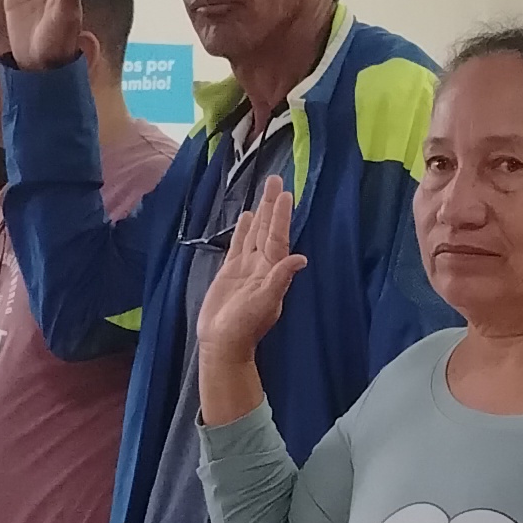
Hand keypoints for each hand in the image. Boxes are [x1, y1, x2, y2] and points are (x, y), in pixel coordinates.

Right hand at [196, 185, 303, 416]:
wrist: (222, 343)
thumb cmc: (244, 326)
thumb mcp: (265, 302)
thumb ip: (281, 279)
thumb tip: (300, 258)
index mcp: (271, 270)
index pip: (277, 236)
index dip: (281, 215)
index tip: (285, 193)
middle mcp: (261, 265)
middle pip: (268, 229)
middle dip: (272, 205)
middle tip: (275, 179)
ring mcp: (246, 267)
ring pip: (254, 233)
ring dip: (261, 213)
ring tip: (265, 191)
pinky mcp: (230, 272)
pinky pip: (238, 245)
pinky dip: (243, 230)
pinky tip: (246, 216)